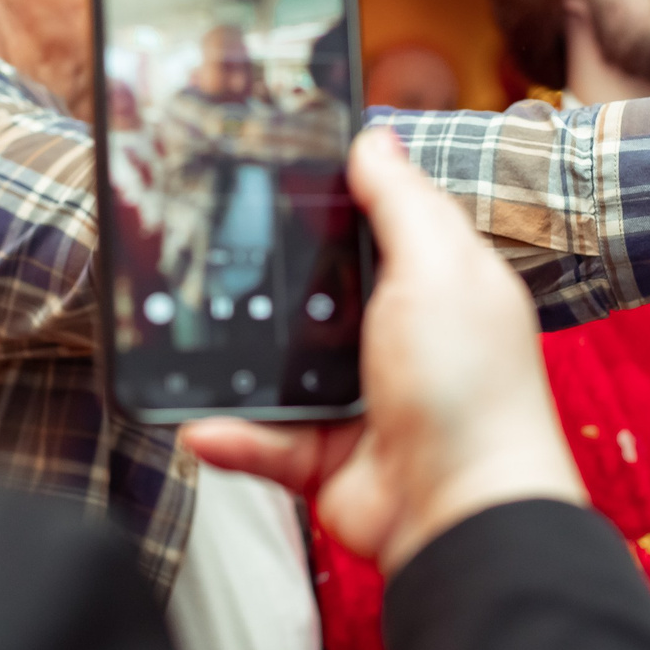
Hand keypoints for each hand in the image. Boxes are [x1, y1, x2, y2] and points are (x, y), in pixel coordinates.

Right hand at [181, 130, 584, 573]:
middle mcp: (393, 338)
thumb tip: (374, 138)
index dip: (326, 199)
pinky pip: (259, 437)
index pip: (372, 226)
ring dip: (233, 362)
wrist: (460, 511)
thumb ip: (401, 202)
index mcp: (431, 284)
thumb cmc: (469, 388)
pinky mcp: (321, 455)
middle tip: (203, 248)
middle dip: (265, 281)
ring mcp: (355, 398)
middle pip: (312, 294)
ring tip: (180, 335)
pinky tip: (199, 422)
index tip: (265, 171)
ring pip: (273, 366)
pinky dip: (230, 434)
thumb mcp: (438, 266)